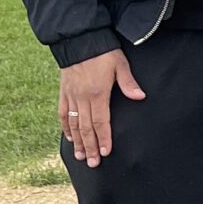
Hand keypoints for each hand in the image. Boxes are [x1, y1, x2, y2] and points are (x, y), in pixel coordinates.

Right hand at [58, 49, 143, 165]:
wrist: (79, 40)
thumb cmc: (103, 52)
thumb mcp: (120, 64)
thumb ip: (128, 83)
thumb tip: (140, 97)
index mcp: (97, 93)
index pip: (100, 122)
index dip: (103, 138)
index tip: (106, 153)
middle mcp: (81, 97)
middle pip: (86, 128)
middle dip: (90, 147)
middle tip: (93, 163)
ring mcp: (70, 95)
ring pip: (72, 124)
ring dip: (77, 142)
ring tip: (81, 157)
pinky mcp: (63, 92)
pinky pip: (62, 113)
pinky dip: (65, 127)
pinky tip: (70, 138)